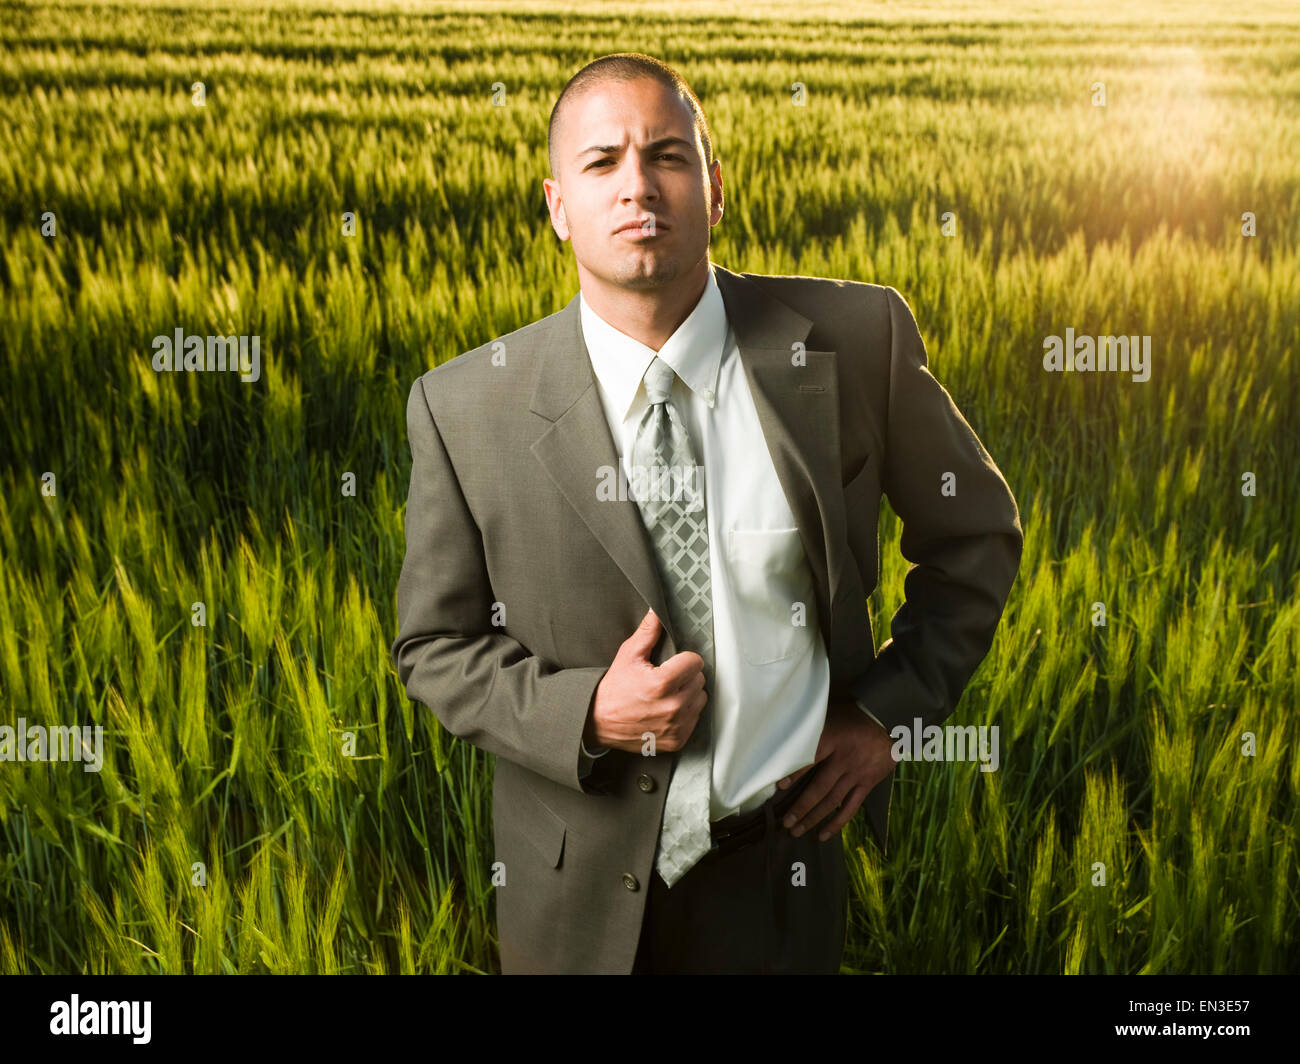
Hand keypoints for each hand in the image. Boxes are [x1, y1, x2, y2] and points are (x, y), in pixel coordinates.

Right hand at [587, 608, 706, 753]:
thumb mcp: (628, 655)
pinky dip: (685, 714)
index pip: (695, 662)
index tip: (671, 664)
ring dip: (688, 695)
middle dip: (685, 676)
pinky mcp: (677, 741)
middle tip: (666, 679)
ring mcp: (676, 726)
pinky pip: (695, 719)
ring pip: (700, 699)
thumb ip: (647, 632)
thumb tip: (657, 612)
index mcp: (662, 684)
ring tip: (668, 695)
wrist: (598, 722)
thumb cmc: (613, 689)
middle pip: (699, 680)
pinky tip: (667, 710)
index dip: (683, 659)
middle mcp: (673, 707)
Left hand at [775, 699, 896, 841]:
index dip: (794, 774)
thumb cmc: (853, 717)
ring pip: (832, 801)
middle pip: (819, 788)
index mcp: (832, 740)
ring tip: (796, 831)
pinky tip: (823, 834)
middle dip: (801, 807)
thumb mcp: (831, 715)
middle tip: (785, 823)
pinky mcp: (867, 783)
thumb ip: (812, 729)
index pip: (810, 759)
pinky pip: (850, 807)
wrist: (888, 721)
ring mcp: (856, 774)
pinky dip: (837, 823)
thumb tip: (785, 738)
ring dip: (813, 818)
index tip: (779, 787)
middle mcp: (844, 760)